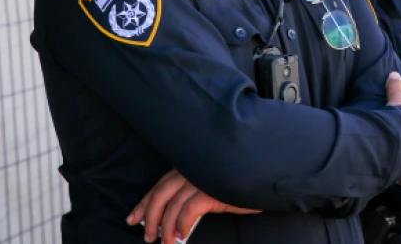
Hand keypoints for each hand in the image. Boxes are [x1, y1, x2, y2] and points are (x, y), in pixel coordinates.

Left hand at [127, 170, 260, 243]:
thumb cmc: (242, 180)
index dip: (144, 202)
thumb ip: (194, 191)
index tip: (133, 217)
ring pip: (172, 205)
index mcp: (190, 165)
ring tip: (165, 243)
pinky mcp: (211, 191)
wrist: (267, 175)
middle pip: (161, 194)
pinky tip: (181, 237)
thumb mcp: (213, 183)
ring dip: (166, 228)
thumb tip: (173, 215)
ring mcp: (201, 178)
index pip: (160, 184)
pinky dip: (181, 226)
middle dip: (150, 216)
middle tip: (147, 236)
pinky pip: (188, 212)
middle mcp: (192, 169)